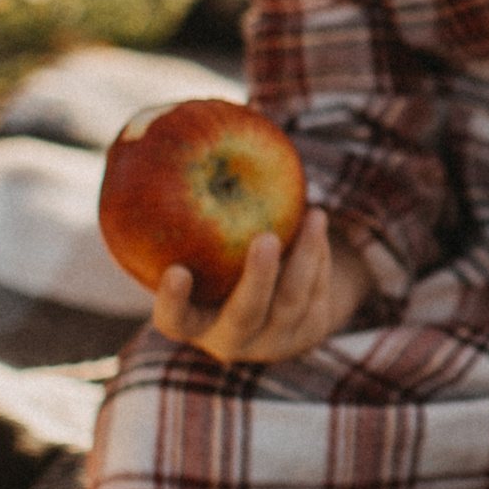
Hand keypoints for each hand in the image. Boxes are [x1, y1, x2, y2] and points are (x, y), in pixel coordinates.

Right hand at [149, 208, 373, 364]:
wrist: (276, 299)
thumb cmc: (219, 260)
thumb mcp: (202, 249)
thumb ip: (190, 221)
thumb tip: (169, 145)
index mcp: (193, 322)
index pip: (174, 321)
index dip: (173, 301)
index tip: (177, 271)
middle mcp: (231, 341)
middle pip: (245, 315)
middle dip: (258, 278)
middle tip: (266, 239)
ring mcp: (273, 342)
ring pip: (293, 300)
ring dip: (307, 255)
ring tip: (315, 214)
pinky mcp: (308, 333)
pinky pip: (317, 291)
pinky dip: (319, 255)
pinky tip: (317, 225)